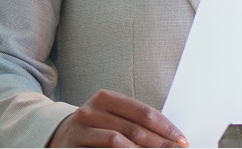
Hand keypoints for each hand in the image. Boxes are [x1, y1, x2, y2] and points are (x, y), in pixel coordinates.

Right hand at [47, 90, 187, 147]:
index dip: (166, 128)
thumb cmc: (94, 128)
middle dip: (160, 144)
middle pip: (134, 130)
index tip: (182, 141)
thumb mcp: (113, 117)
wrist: (59, 137)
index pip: (143, 113)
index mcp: (105, 99)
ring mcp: (80, 131)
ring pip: (118, 142)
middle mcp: (90, 112)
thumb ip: (137, 123)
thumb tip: (171, 139)